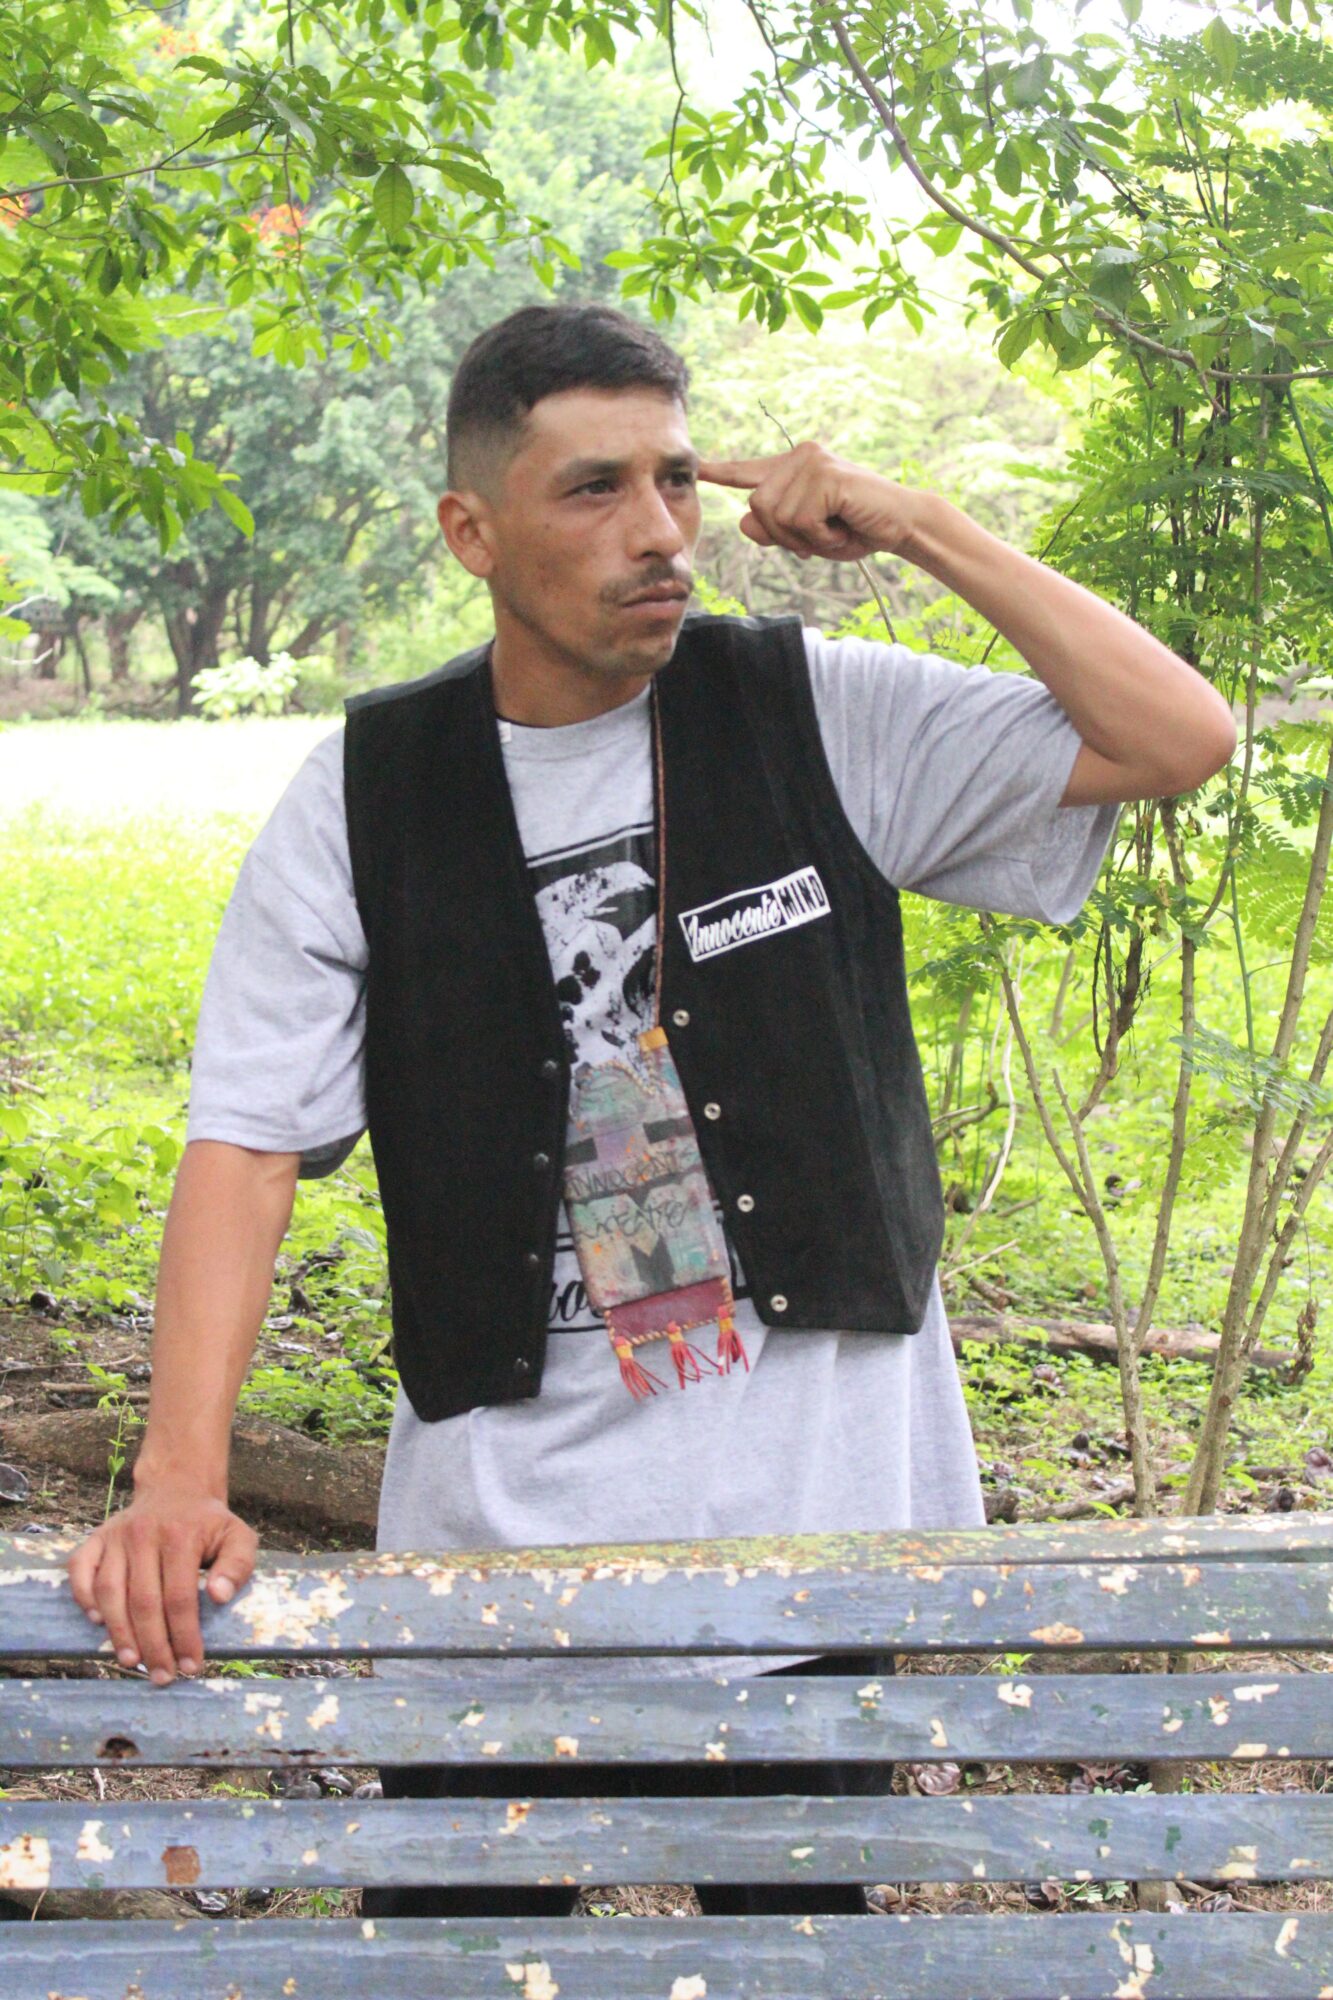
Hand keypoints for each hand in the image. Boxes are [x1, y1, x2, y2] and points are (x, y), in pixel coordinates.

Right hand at [67, 1485, 256, 1684]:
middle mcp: (143, 1534)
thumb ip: (237, 1565)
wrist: (177, 1488)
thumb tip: (219, 1596)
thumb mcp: (238, 1536)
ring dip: (118, 1632)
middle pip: (143, 1601)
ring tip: (132, 1662)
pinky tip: (97, 1622)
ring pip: (109, 1591)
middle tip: (162, 1675)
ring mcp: (116, 1536)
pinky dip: (83, 1596)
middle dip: (153, 1645)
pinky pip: (80, 1568)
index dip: (184, 1635)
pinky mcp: (96, 1537)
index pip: (180, 1597)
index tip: (191, 1665)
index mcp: (181, 1535)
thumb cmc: (209, 1523)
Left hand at [698, 440, 933, 562]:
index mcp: (793, 468)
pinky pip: (801, 520)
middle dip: (785, 536)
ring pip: (776, 516)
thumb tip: (743, 522)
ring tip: (834, 528)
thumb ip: (774, 531)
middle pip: (757, 508)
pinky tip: (842, 525)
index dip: (722, 472)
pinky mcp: (825, 475)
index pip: (750, 472)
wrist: (901, 525)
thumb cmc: (856, 529)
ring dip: (805, 537)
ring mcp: (812, 462)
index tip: (698, 468)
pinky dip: (820, 536)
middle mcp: (799, 457)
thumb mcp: (808, 537)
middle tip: (821, 536)